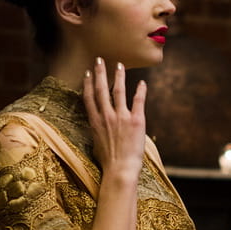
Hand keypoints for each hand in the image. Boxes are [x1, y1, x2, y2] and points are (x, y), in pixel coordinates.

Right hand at [83, 58, 146, 180]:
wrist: (120, 170)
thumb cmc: (108, 163)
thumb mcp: (96, 145)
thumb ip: (97, 133)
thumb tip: (97, 131)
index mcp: (95, 122)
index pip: (89, 98)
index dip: (88, 84)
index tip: (88, 73)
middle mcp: (106, 116)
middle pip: (101, 89)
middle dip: (100, 73)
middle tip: (100, 60)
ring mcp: (121, 116)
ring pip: (118, 90)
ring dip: (118, 76)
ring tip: (119, 65)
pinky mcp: (136, 120)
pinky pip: (138, 100)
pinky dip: (141, 90)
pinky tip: (142, 83)